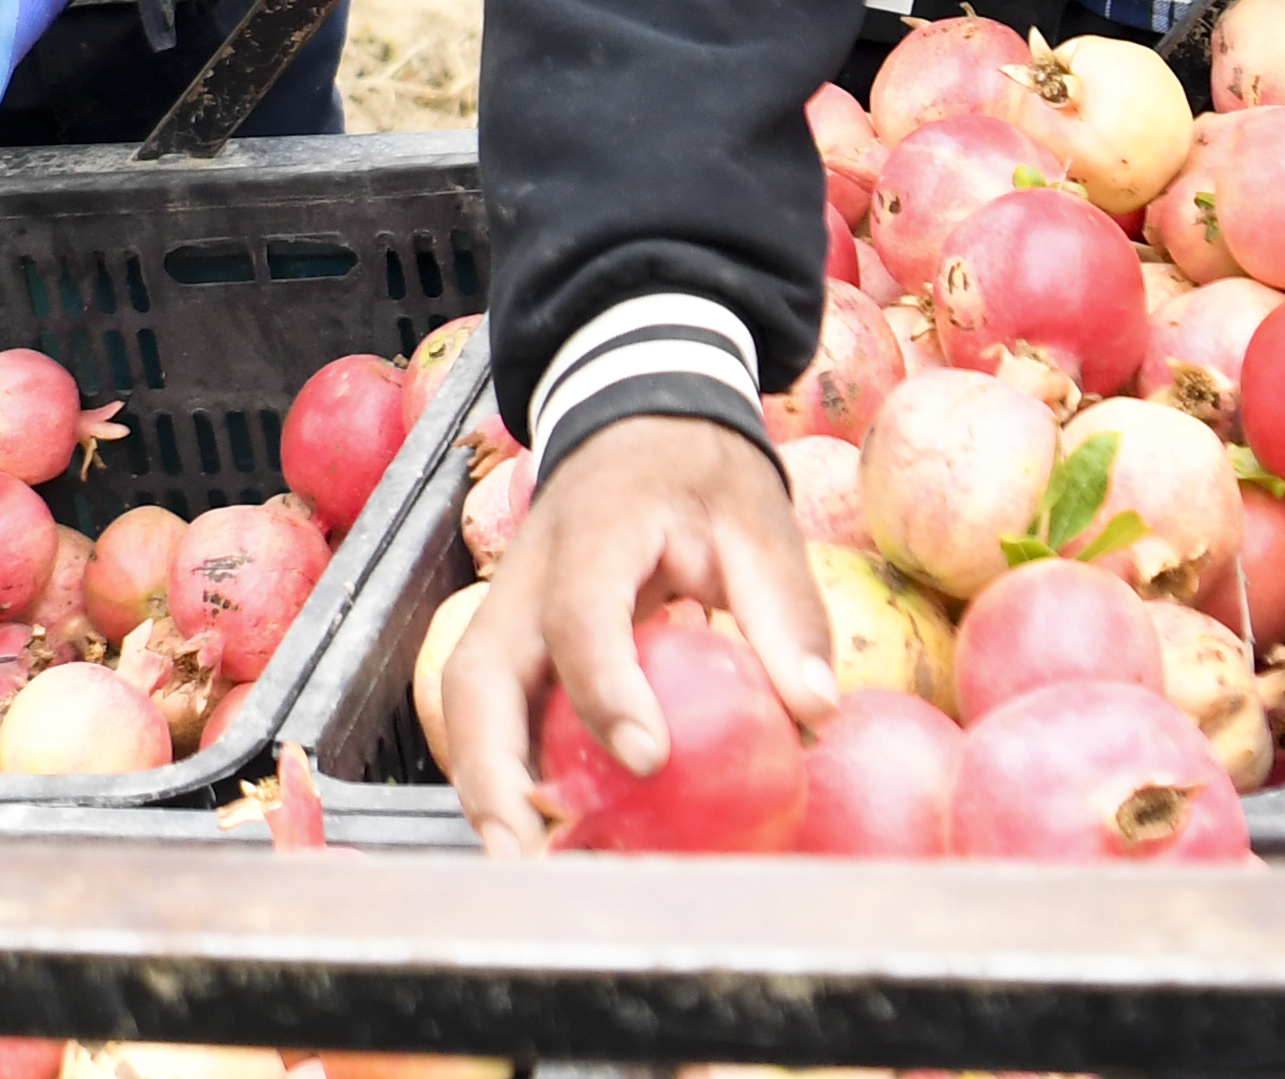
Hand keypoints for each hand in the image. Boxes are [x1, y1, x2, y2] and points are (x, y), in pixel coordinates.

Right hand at [436, 415, 842, 856]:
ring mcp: (508, 608)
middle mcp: (528, 576)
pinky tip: (543, 831)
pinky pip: (490, 710)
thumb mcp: (759, 519)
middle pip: (478, 677)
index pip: (580, 615)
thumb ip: (787, 611)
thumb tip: (819, 711)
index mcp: (595, 531)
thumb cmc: (700, 474)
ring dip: (485, 784)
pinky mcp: (512, 638)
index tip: (648, 758)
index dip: (604, 687)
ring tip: (525, 863)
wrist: (637, 421)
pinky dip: (504, 772)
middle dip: (493, 771)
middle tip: (532, 852)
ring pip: (466, 702)